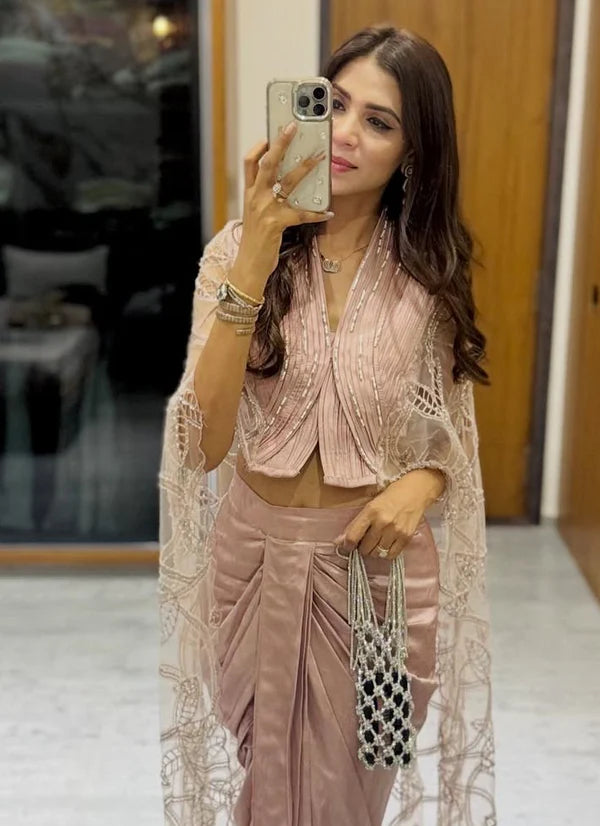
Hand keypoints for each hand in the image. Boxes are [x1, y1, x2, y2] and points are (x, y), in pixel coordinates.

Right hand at [238, 123, 333, 277]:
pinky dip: (316, 213)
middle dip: (281, 143)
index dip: (260, 145)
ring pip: (287, 181)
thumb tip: (287, 183)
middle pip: (267, 162)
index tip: (272, 133)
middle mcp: (255, 197)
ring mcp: (265, 209)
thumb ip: (266, 197)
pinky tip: (327, 212)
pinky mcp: (276, 223)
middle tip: (293, 126)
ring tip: (320, 158)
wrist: (249, 265)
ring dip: (305, 167)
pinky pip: (301, 213)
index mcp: (249, 193)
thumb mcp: (256, 214)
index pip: (250, 161)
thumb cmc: (256, 240)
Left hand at [334, 469, 444, 559]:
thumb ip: (357, 523)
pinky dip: (386, 553)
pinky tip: (386, 545)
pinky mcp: (406, 537)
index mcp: (371, 511)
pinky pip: (391, 555)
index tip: (345, 547)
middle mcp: (382, 522)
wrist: (416, 490)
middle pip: (365, 548)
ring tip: (375, 542)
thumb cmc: (391, 495)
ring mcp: (395, 531)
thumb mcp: (371, 504)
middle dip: (361, 547)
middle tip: (364, 541)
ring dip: (373, 551)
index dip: (346, 545)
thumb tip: (340, 541)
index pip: (353, 536)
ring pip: (377, 553)